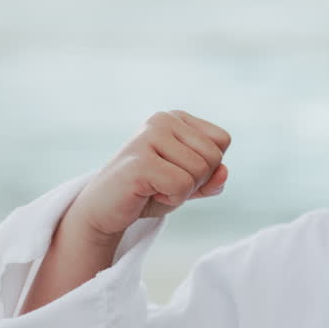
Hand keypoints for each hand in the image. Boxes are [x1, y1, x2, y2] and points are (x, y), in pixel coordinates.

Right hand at [65, 110, 231, 243]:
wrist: (104, 210)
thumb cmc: (149, 192)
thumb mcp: (189, 185)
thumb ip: (212, 179)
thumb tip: (224, 173)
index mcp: (175, 117)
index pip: (222, 141)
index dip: (208, 166)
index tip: (176, 170)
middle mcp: (162, 119)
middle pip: (214, 157)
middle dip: (196, 181)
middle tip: (164, 183)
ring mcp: (149, 137)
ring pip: (200, 172)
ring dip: (182, 191)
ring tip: (154, 187)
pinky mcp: (140, 161)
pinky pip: (182, 185)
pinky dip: (171, 199)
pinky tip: (147, 193)